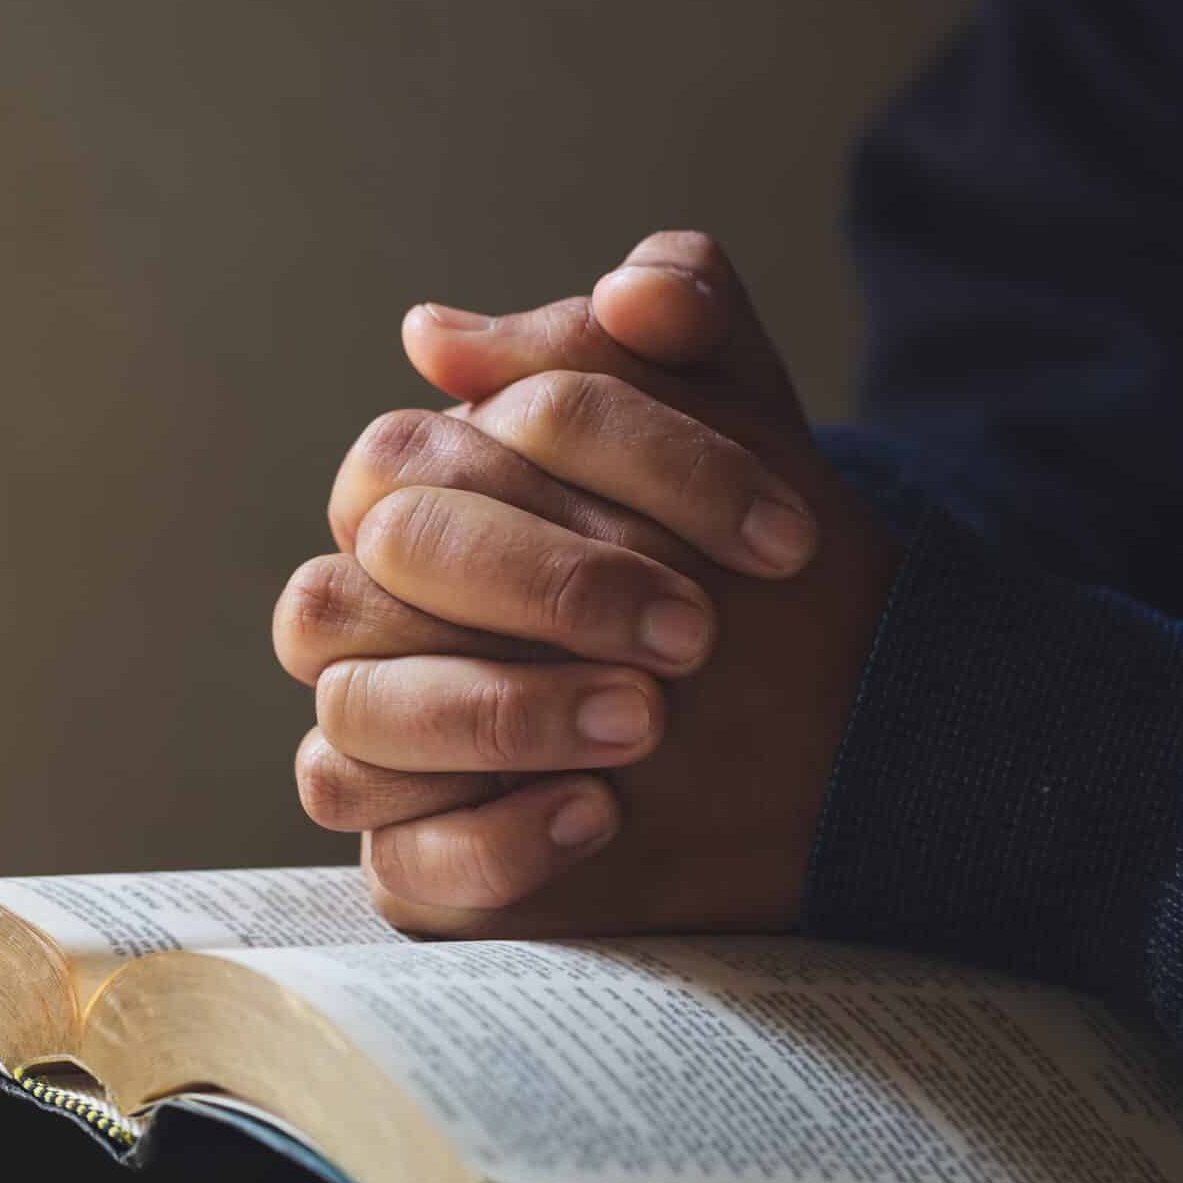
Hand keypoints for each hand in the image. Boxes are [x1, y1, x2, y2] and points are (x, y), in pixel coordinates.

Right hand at [276, 233, 899, 935]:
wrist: (832, 723)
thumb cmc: (749, 555)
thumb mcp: (743, 417)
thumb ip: (674, 318)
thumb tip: (508, 317)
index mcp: (412, 490)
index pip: (417, 449)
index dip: (602, 465)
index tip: (769, 531)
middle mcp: (372, 615)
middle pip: (362, 580)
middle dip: (541, 589)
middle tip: (694, 630)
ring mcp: (385, 743)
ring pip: (350, 723)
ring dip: (500, 714)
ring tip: (645, 721)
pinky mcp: (421, 860)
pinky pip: (401, 865)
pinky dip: (492, 840)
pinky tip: (601, 811)